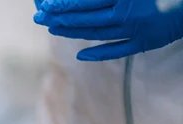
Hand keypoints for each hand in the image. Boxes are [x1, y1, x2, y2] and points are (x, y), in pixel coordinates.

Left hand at [34, 0, 182, 60]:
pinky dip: (97, 53)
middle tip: (40, 18)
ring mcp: (136, 31)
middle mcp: (128, 15)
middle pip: (85, 19)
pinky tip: (81, 55)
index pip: (84, 2)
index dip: (62, 5)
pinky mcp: (146, 43)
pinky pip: (117, 51)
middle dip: (59, 19)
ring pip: (96, 34)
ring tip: (53, 30)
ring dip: (71, 33)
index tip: (45, 7)